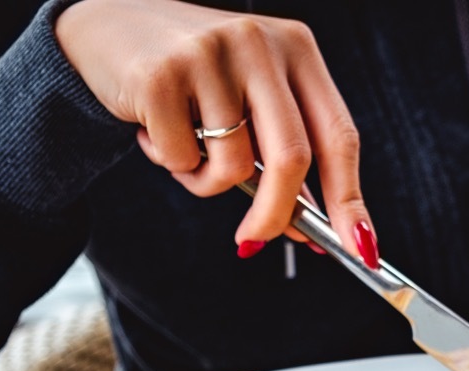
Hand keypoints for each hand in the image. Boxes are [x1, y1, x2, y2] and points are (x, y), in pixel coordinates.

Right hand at [55, 0, 377, 264]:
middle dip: (277, 215)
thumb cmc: (193, 75)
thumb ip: (284, 155)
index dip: (350, 198)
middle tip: (255, 241)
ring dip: (206, 181)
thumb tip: (316, 227)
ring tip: (185, 147)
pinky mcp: (161, 75)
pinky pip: (182, 159)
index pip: (339, 135)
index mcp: (297, 48)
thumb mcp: (252, 101)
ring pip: (232, 166)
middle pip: (291, 158)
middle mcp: (260, 44)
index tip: (361, 247)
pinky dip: (171, 163)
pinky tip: (152, 128)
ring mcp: (211, 55)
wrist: (107, 26)